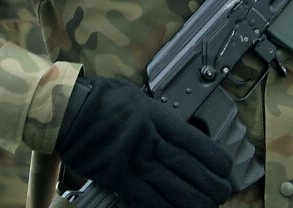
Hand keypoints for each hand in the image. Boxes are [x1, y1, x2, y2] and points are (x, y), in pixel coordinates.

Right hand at [56, 76, 232, 207]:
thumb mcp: (136, 97)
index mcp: (156, 116)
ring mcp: (133, 160)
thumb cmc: (99, 99)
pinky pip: (145, 197)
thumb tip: (175, 127)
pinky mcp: (117, 177)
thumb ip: (156, 113)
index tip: (226, 168)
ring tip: (208, 206)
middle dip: (209, 183)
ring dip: (192, 200)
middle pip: (187, 167)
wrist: (67, 109)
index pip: (193, 140)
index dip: (213, 157)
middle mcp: (148, 139)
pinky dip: (164, 206)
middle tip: (222, 193)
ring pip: (171, 186)